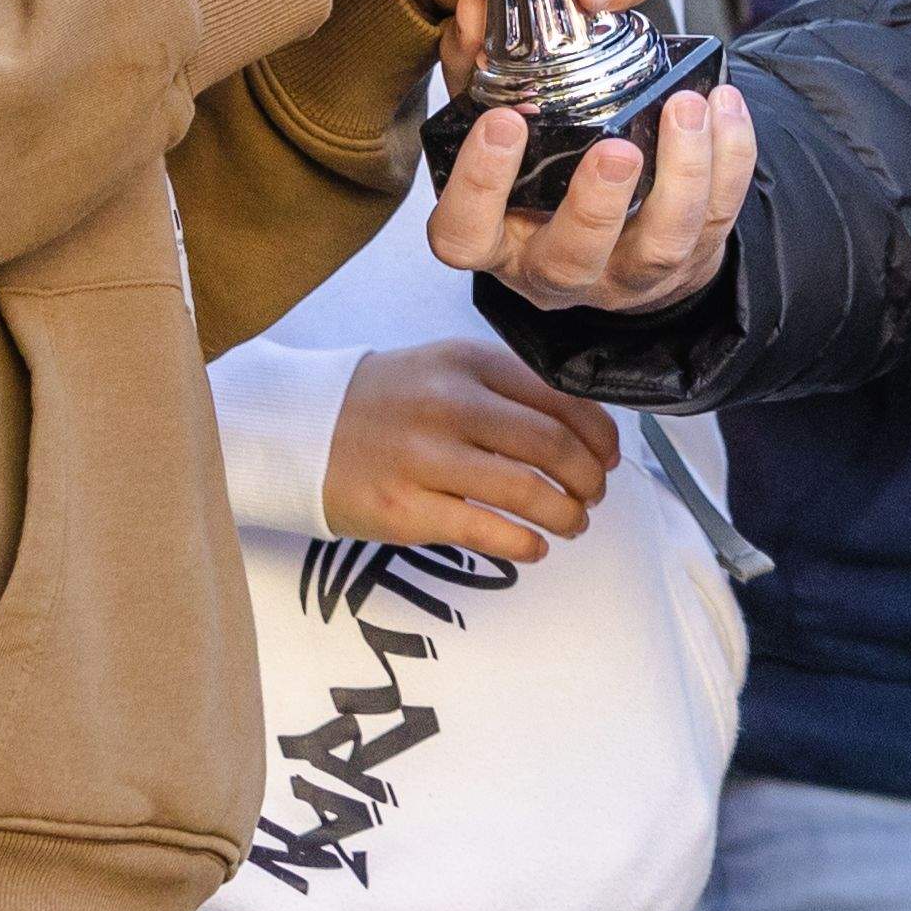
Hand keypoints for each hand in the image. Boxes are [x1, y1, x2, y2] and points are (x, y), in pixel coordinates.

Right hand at [317, 335, 616, 560]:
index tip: (611, 456)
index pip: (560, 398)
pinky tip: (535, 547)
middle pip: (551, 445)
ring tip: (573, 522)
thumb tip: (581, 429)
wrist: (299, 428)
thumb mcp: (447, 369)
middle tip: (594, 494)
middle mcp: (451, 404)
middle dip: (588, 477)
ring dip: (565, 514)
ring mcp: (426, 458)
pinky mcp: (404, 509)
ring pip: (525, 491)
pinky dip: (524, 543)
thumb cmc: (387, 401)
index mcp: (470, 363)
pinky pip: (483, 531)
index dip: (599, 434)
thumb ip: (507, 390)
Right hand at [428, 78, 755, 316]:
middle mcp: (558, 269)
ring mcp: (627, 272)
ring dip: (681, 175)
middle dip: (596, 203)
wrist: (614, 243)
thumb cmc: (540, 176)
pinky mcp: (690, 258)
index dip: (480, 184)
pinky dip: (729, 161)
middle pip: (572, 258)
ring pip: (661, 245)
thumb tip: (474, 7)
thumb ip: (481, 72)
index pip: (465, 234)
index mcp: (499, 240)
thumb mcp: (503, 131)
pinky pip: (718, 217)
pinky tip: (724, 106)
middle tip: (617, 148)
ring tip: (686, 107)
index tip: (504, 120)